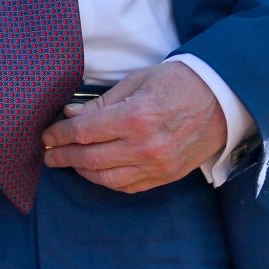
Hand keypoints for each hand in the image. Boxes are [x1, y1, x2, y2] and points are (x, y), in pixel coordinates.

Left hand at [41, 60, 225, 192]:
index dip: (58, 136)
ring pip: (106, 178)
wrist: (222, 99)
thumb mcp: (135, 82)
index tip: (46, 136)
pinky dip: (106, 181)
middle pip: (89, 158)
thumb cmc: (177, 83)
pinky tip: (95, 172)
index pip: (83, 132)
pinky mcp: (167, 176)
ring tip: (68, 162)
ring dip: (81, 171)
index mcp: (135, 117)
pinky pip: (128, 186)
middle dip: (63, 157)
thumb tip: (69, 115)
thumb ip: (101, 104)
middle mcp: (145, 146)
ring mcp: (157, 165)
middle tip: (48, 154)